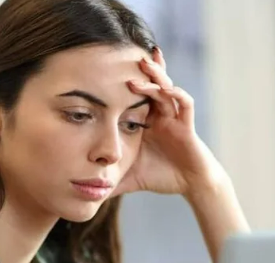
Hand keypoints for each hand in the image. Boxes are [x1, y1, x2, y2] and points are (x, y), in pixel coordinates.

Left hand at [114, 47, 227, 197]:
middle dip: (140, 71)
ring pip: (166, 89)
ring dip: (155, 77)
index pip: (132, 97)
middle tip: (124, 57)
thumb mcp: (128, 176)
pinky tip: (166, 88)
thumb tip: (84, 192)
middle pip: (150, 85)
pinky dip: (177, 94)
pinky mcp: (187, 125)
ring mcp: (174, 118)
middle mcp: (159, 115)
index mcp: (144, 122)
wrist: (191, 185)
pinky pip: (184, 103)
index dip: (120, 84)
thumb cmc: (160, 177)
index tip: (102, 72)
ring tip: (143, 66)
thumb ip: (107, 180)